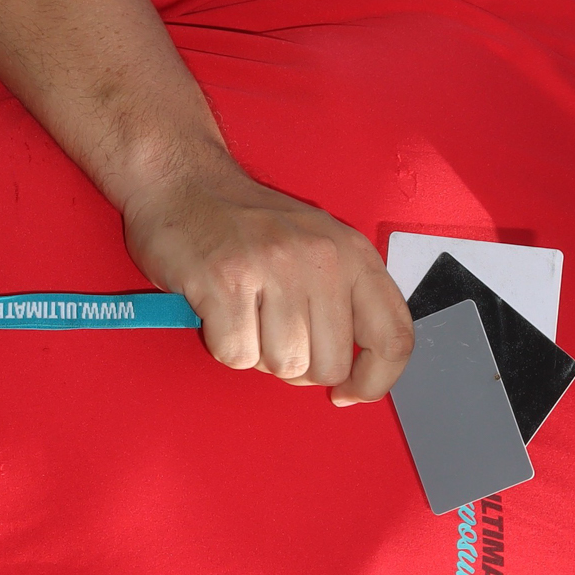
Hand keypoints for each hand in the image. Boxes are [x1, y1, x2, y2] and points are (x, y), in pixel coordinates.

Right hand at [121, 158, 415, 402]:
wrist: (182, 181)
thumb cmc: (246, 225)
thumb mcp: (316, 248)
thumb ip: (342, 302)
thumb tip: (353, 375)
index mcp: (352, 254)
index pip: (393, 337)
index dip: (374, 381)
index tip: (348, 393)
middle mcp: (321, 259)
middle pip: (330, 366)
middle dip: (297, 367)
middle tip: (271, 335)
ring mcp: (274, 268)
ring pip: (284, 364)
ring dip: (256, 353)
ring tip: (243, 313)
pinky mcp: (227, 281)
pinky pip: (237, 355)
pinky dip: (222, 344)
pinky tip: (218, 310)